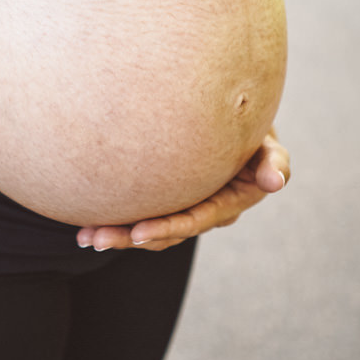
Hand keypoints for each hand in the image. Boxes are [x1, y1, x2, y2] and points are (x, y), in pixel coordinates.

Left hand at [75, 128, 289, 250]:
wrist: (237, 121)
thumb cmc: (253, 128)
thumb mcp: (268, 143)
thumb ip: (273, 161)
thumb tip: (275, 182)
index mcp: (230, 202)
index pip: (195, 219)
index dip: (167, 228)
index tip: (138, 233)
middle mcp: (207, 211)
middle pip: (166, 231)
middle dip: (129, 237)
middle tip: (94, 238)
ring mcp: (187, 206)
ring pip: (150, 228)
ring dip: (117, 233)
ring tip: (84, 236)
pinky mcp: (171, 197)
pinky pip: (144, 211)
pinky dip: (119, 216)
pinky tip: (88, 219)